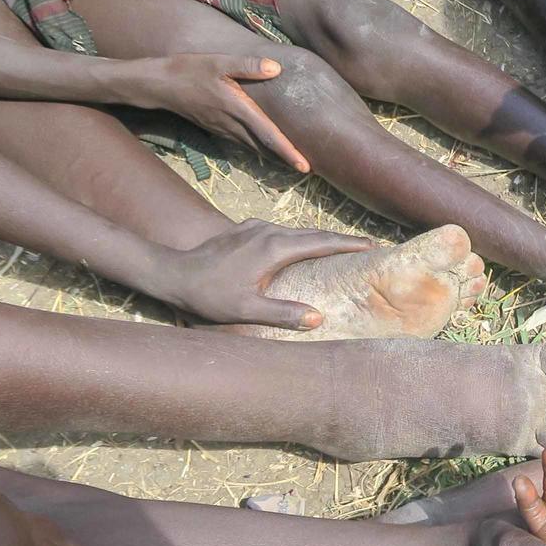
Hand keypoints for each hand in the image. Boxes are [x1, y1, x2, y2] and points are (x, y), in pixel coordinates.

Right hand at [124, 54, 308, 171]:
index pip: (268, 135)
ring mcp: (223, 130)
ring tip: (293, 163)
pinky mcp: (216, 129)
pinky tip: (267, 151)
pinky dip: (258, 150)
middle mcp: (232, 124)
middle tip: (309, 170)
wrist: (158, 85)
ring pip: (254, 148)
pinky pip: (243, 144)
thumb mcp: (218, 62)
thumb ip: (248, 65)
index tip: (305, 166)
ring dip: (273, 157)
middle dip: (286, 160)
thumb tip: (276, 67)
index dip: (288, 152)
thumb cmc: (188, 70)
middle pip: (264, 148)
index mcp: (237, 109)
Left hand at [153, 220, 370, 329]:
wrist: (172, 273)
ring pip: (297, 232)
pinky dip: (300, 239)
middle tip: (367, 247)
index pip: (321, 242)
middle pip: (314, 233)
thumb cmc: (208, 295)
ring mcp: (255, 227)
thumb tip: (319, 318)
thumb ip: (284, 313)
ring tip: (341, 249)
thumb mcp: (247, 310)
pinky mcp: (245, 229)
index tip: (373, 246)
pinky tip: (303, 249)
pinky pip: (282, 232)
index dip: (349, 244)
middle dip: (342, 240)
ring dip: (321, 239)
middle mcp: (267, 231)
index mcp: (273, 248)